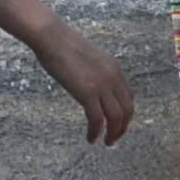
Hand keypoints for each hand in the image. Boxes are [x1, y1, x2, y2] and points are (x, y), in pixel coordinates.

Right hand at [31, 17, 135, 143]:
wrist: (51, 36)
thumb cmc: (62, 44)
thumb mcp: (88, 58)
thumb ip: (94, 72)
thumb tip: (90, 86)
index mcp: (114, 67)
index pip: (128, 96)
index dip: (124, 113)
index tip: (116, 122)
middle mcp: (113, 77)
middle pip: (127, 110)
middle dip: (122, 127)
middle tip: (114, 138)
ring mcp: (101, 85)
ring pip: (116, 118)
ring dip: (113, 134)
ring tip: (105, 142)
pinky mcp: (87, 92)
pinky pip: (97, 120)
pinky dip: (95, 132)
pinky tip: (90, 138)